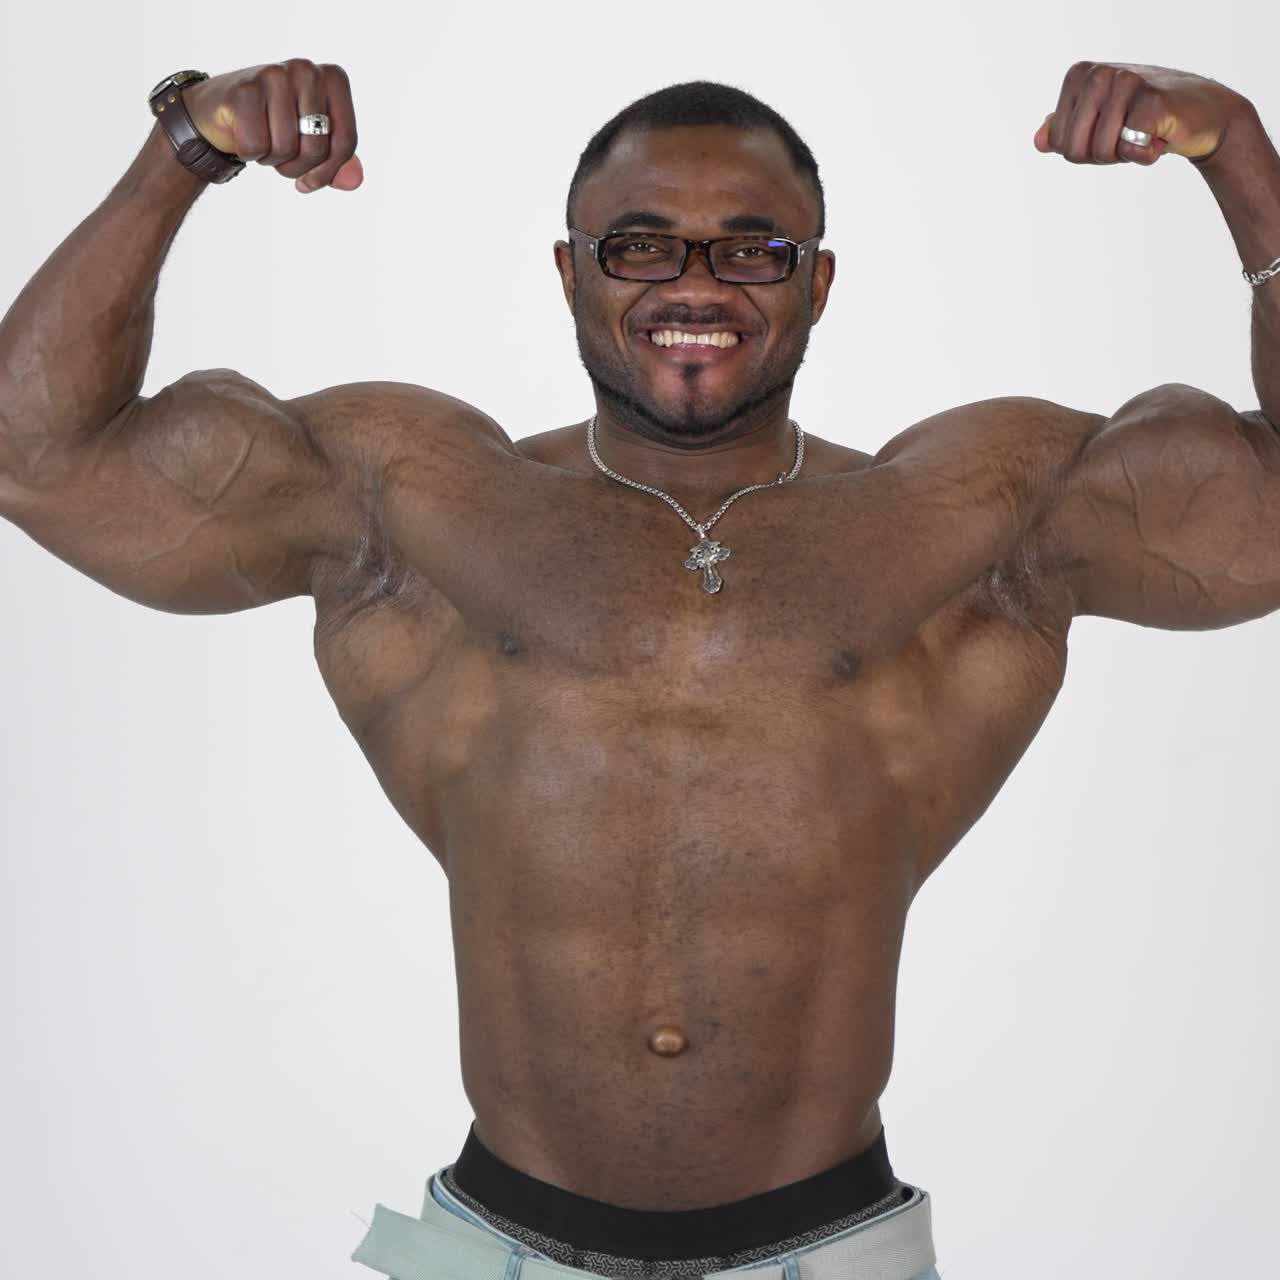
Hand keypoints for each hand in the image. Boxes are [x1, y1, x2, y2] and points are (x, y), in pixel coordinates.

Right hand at [182, 60, 361, 192]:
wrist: (222, 111)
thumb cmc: (274, 125)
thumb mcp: (313, 142)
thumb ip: (338, 162)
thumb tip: (355, 181)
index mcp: (333, 80)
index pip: (346, 142)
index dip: (328, 172)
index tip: (309, 181)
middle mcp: (307, 70)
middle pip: (317, 148)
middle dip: (298, 167)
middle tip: (282, 159)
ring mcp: (275, 75)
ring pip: (286, 148)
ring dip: (273, 160)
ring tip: (264, 143)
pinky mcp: (245, 89)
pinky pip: (257, 145)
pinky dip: (250, 153)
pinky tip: (244, 137)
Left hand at [1032, 61, 1250, 166]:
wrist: (1200, 114)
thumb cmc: (1144, 119)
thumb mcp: (1098, 123)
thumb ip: (1066, 129)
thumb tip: (1039, 141)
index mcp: (1080, 76)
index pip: (1059, 141)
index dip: (1084, 150)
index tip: (1110, 131)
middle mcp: (1099, 73)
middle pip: (1074, 149)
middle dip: (1101, 156)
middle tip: (1128, 137)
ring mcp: (1125, 82)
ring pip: (1099, 151)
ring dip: (1124, 155)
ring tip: (1145, 133)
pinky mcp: (1151, 100)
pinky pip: (1128, 150)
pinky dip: (1144, 156)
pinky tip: (1160, 137)